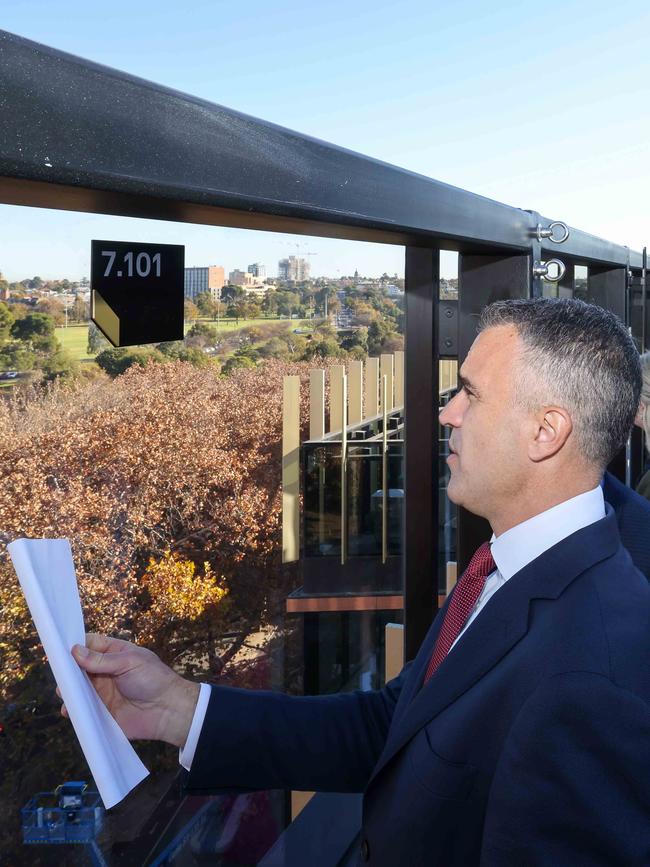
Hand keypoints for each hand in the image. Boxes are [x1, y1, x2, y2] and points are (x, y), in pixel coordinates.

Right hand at [62, 633, 199, 747]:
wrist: (168, 710)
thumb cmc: (154, 679)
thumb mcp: (130, 662)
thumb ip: (102, 660)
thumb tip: (74, 651)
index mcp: (114, 653)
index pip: (89, 644)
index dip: (75, 645)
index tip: (60, 649)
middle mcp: (105, 671)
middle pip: (79, 667)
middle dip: (68, 670)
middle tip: (60, 674)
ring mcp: (102, 691)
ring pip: (77, 688)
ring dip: (68, 690)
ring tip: (64, 693)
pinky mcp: (101, 711)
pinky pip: (82, 709)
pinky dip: (74, 710)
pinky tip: (70, 710)